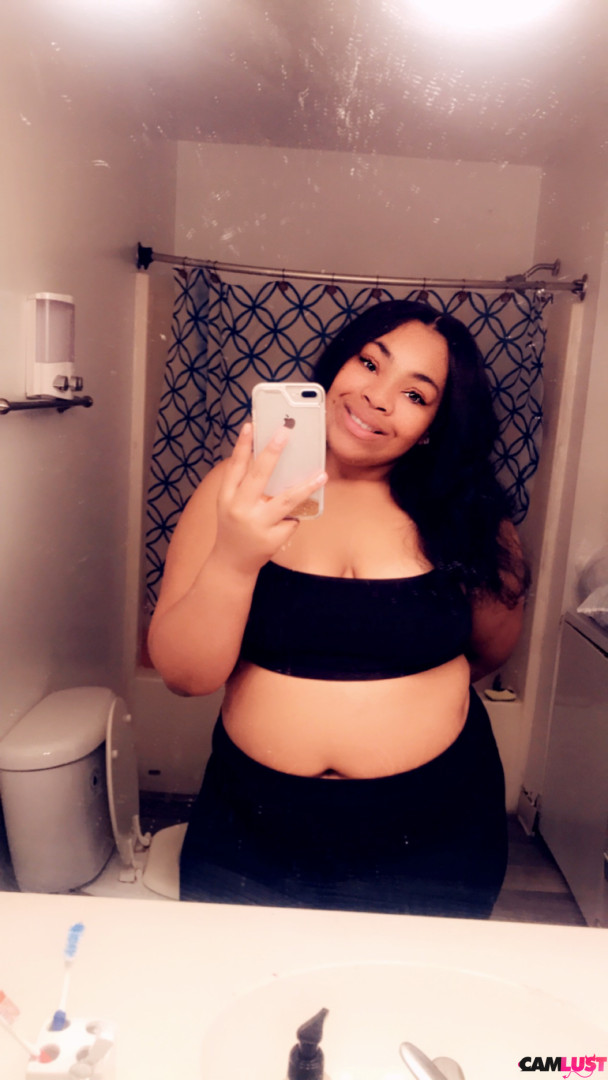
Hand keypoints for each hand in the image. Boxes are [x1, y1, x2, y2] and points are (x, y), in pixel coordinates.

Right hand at [212, 423, 326, 575]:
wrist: (231, 563)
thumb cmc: (234, 526)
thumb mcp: (230, 503)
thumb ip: (244, 485)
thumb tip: (271, 457)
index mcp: (227, 496)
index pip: (235, 466)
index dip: (243, 445)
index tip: (252, 425)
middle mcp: (240, 508)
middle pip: (258, 476)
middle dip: (272, 452)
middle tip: (285, 433)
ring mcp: (257, 524)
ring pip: (286, 500)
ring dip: (306, 486)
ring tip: (322, 474)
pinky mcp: (272, 539)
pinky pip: (291, 521)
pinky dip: (292, 518)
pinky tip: (285, 523)